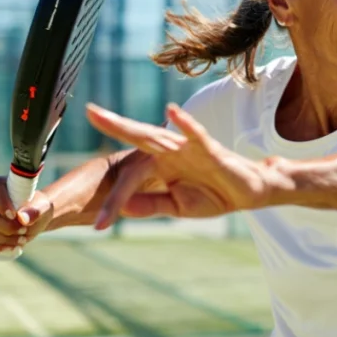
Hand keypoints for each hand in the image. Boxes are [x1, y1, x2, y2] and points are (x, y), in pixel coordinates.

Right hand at [0, 176, 53, 252]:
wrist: (36, 218)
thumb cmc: (38, 207)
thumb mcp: (43, 207)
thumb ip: (35, 211)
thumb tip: (22, 218)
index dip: (2, 203)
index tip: (15, 216)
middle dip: (7, 227)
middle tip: (24, 231)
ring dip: (4, 239)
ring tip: (22, 240)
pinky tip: (11, 248)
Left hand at [85, 103, 276, 227]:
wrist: (248, 194)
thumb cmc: (212, 195)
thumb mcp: (177, 206)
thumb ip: (151, 204)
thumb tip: (123, 208)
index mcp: (159, 165)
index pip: (130, 180)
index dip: (114, 201)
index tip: (100, 225)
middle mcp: (170, 151)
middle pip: (137, 138)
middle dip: (112, 125)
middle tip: (88, 112)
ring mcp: (188, 148)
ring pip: (157, 134)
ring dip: (132, 125)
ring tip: (107, 115)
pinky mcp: (210, 150)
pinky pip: (196, 135)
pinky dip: (185, 123)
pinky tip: (172, 111)